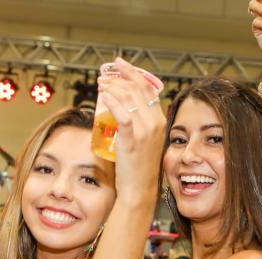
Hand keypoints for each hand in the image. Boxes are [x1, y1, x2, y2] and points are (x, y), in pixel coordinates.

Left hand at [97, 58, 166, 203]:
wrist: (140, 189)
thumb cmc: (140, 169)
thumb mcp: (146, 143)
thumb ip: (139, 126)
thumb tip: (123, 111)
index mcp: (161, 122)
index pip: (149, 90)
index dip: (134, 74)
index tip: (121, 65)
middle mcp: (155, 123)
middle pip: (138, 89)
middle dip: (120, 76)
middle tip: (105, 75)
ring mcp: (145, 131)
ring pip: (129, 98)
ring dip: (112, 86)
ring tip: (101, 84)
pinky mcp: (131, 139)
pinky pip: (122, 113)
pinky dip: (112, 100)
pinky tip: (104, 95)